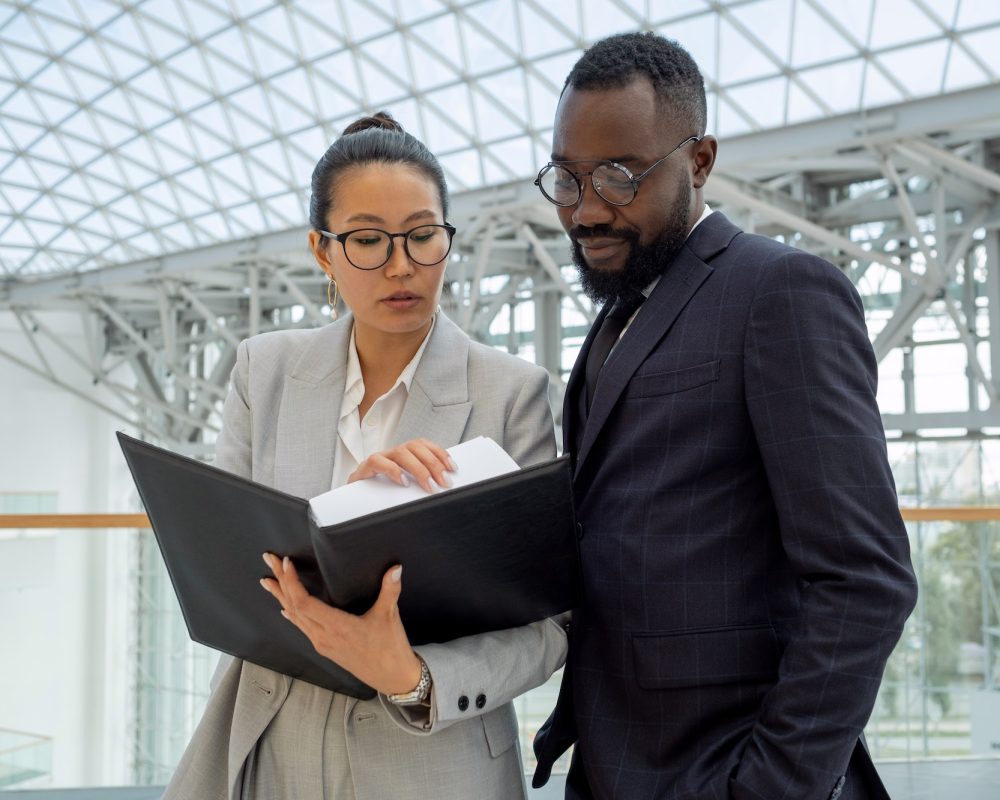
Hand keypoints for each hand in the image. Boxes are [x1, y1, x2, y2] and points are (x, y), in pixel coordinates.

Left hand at [260, 552, 421, 695]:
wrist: (393, 678)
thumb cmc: (390, 649)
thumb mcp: (390, 616)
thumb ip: (390, 589)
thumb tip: (395, 568)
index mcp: (337, 627)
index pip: (304, 602)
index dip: (292, 582)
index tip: (288, 563)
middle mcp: (324, 636)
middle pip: (293, 606)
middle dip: (281, 582)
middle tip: (269, 560)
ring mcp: (322, 643)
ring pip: (294, 617)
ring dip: (281, 596)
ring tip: (268, 581)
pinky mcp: (326, 648)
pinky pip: (302, 627)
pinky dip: (292, 613)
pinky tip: (284, 608)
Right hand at [348, 438, 455, 492]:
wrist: (353, 499)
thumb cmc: (382, 492)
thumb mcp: (405, 486)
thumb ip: (420, 483)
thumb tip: (443, 487)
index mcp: (404, 454)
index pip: (424, 445)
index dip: (440, 453)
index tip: (453, 468)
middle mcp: (392, 452)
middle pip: (416, 447)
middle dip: (433, 464)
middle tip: (444, 482)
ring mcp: (379, 458)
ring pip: (401, 452)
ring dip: (419, 469)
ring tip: (429, 485)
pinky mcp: (365, 468)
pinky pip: (378, 462)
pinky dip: (393, 470)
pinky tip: (404, 482)